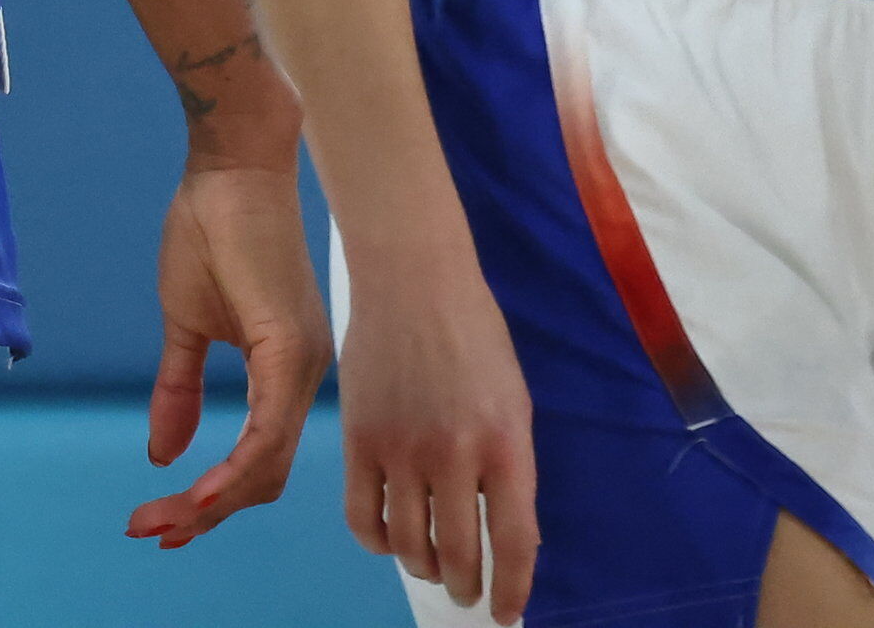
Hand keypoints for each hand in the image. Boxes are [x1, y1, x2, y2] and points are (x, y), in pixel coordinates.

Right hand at [134, 151, 330, 544]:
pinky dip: (232, 471)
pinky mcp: (289, 345)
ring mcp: (303, 362)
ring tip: (159, 522)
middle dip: (207, 515)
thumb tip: (164, 453)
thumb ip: (178, 388)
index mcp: (287, 370)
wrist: (229, 163)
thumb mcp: (186, 324)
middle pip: (266, 477)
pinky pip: (267, 430)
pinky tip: (198, 494)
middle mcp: (306, 373)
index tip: (162, 522)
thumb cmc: (213, 228)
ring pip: (267, 465)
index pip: (260, 461)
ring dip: (211, 503)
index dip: (214, 499)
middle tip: (150, 532)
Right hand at [339, 246, 536, 618]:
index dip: (513, 589)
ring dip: (423, 567)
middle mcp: (454, 455)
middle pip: (458, 554)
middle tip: (466, 591)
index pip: (514, 542)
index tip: (507, 613)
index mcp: (506, 443)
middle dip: (465, 585)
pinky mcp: (359, 441)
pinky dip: (378, 542)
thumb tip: (507, 532)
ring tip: (431, 565)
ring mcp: (401, 450)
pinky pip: (363, 518)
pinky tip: (391, 538)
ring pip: (408, 544)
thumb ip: (510, 465)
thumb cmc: (475, 333)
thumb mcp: (513, 400)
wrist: (413, 279)